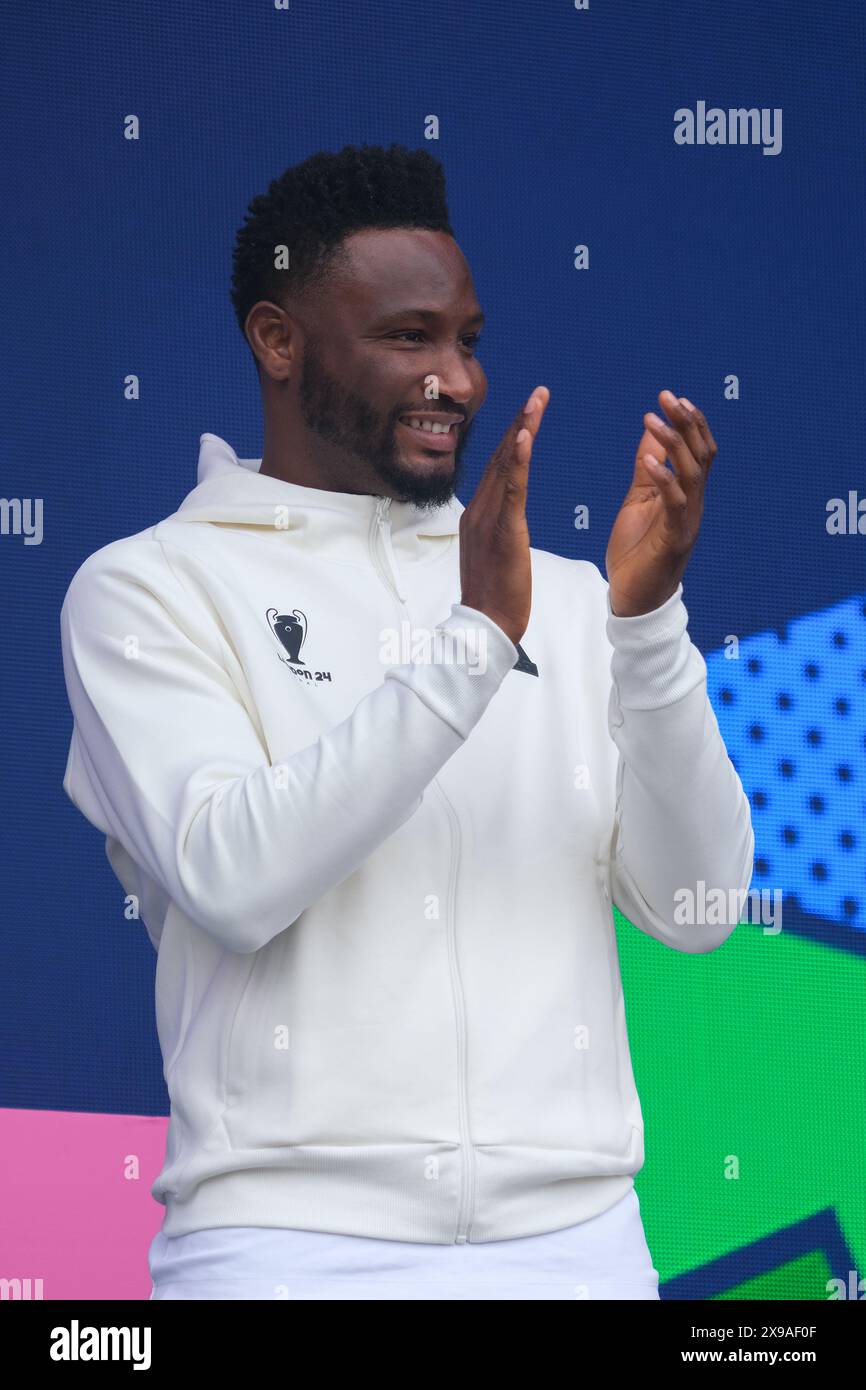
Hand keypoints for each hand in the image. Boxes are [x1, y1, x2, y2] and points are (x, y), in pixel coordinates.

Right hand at [459, 386, 549, 646]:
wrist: (486, 626)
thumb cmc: (495, 598)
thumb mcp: (495, 555)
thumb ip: (498, 530)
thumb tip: (504, 519)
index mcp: (478, 515)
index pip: (499, 467)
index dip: (514, 436)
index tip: (529, 411)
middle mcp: (479, 510)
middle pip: (502, 456)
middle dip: (520, 421)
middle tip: (539, 393)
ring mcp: (488, 518)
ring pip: (506, 464)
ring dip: (522, 428)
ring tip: (537, 401)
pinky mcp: (503, 530)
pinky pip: (511, 488)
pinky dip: (517, 460)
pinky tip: (525, 436)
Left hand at [605, 389, 716, 616]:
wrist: (633, 600)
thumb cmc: (636, 553)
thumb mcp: (638, 500)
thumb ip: (647, 469)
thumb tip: (650, 433)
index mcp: (685, 494)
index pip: (697, 450)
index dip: (689, 422)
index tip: (670, 397)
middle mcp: (693, 504)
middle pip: (701, 455)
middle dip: (687, 423)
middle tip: (668, 397)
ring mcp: (687, 521)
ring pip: (692, 474)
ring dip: (674, 444)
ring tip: (653, 420)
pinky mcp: (675, 539)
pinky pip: (675, 504)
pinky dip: (664, 480)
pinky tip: (649, 462)